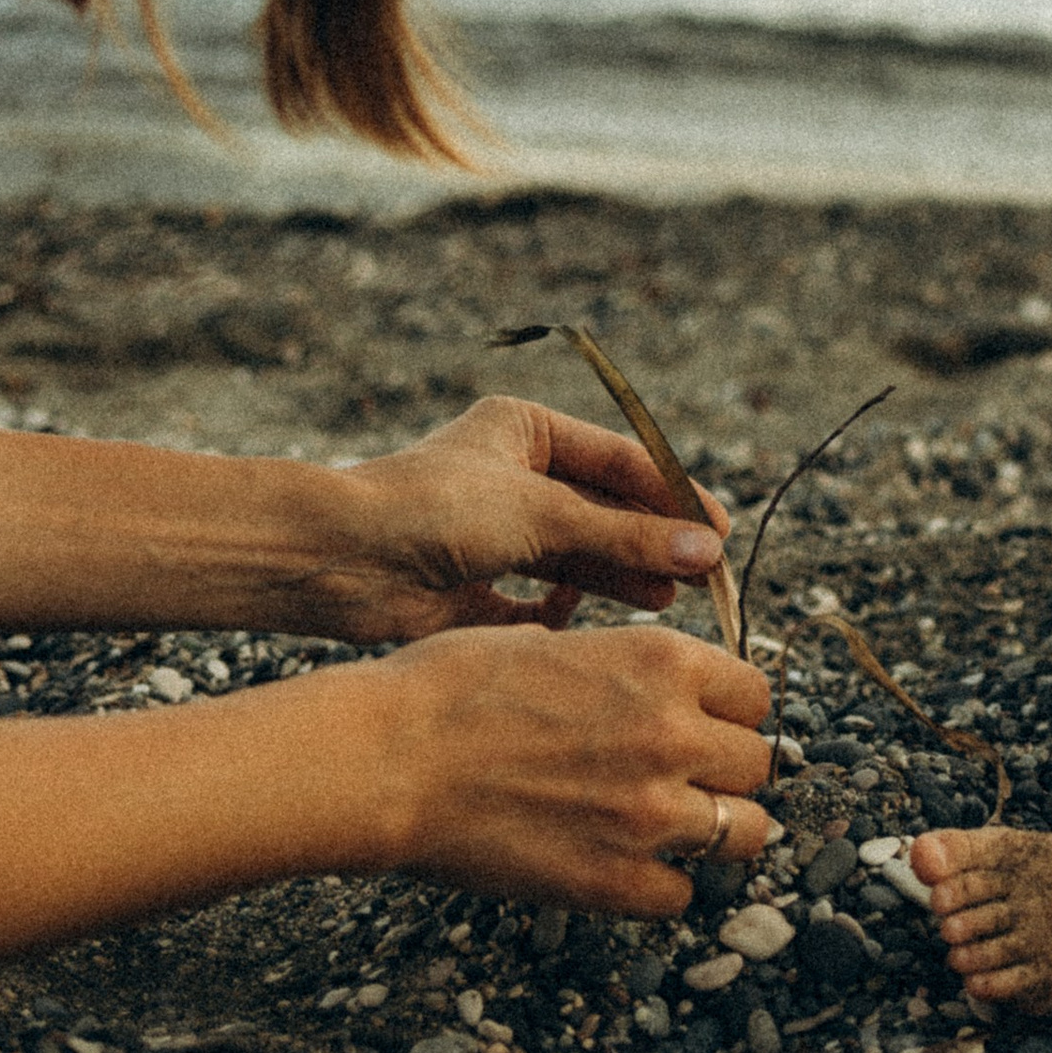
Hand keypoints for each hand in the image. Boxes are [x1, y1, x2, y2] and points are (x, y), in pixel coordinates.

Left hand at [282, 398, 729, 644]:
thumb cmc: (433, 509)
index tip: (717, 531)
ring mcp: (491, 535)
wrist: (335, 560)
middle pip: (601, 512)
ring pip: (574, 556)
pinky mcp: (470, 589)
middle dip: (648, 542)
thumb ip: (627, 538)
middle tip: (701, 577)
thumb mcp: (544, 515)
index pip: (619, 461)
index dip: (671, 495)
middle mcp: (510, 479)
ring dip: (617, 577)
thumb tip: (708, 553)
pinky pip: (532, 603)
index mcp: (525, 432)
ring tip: (665, 601)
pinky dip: (560, 612)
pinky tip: (579, 620)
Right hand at [354, 621, 775, 910]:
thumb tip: (665, 690)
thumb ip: (629, 669)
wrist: (392, 757)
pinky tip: (622, 866)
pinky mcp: (614, 881)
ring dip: (714, 832)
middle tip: (685, 780)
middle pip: (758, 765)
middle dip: (727, 772)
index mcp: (663, 662)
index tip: (706, 725)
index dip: (731, 712)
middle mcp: (673, 734)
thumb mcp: (560, 642)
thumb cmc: (455, 687)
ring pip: (747, 834)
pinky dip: (660, 887)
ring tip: (670, 829)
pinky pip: (682, 897)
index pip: (755, 695)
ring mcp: (650, 813)